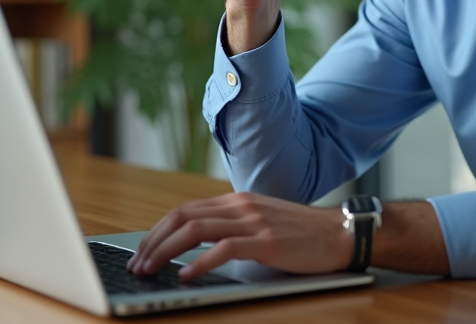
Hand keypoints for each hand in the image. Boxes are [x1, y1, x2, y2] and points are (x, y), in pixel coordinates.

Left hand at [127, 192, 351, 279]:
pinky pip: (225, 249)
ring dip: (167, 251)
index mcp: (235, 201)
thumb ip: (231, 227)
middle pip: (182, 218)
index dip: (157, 232)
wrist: (338, 233)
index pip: (184, 211)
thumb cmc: (300, 234)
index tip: (141, 252)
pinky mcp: (266, 240)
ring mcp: (253, 221)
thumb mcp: (260, 222)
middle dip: (153, 242)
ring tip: (151, 270)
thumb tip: (194, 246)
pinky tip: (186, 275)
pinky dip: (200, 262)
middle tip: (137, 265)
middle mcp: (240, 206)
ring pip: (196, 230)